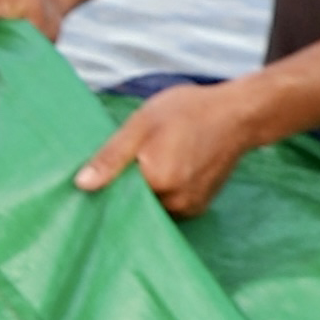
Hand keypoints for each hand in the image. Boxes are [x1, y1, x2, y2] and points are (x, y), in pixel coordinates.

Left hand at [73, 84, 261, 219]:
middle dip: (128, 187)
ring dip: (147, 190)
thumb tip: (81, 185)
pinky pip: (169, 206)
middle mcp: (175, 203)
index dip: (107, 186)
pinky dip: (163, 192)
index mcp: (158, 182)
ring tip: (155, 161)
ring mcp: (190, 208)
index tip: (104, 173)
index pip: (117, 197)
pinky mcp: (199, 207)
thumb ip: (111, 157)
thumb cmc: (189, 111)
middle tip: (134, 159)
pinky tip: (169, 168)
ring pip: (152, 207)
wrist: (237, 114)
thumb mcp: (142, 124)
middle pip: (135, 204)